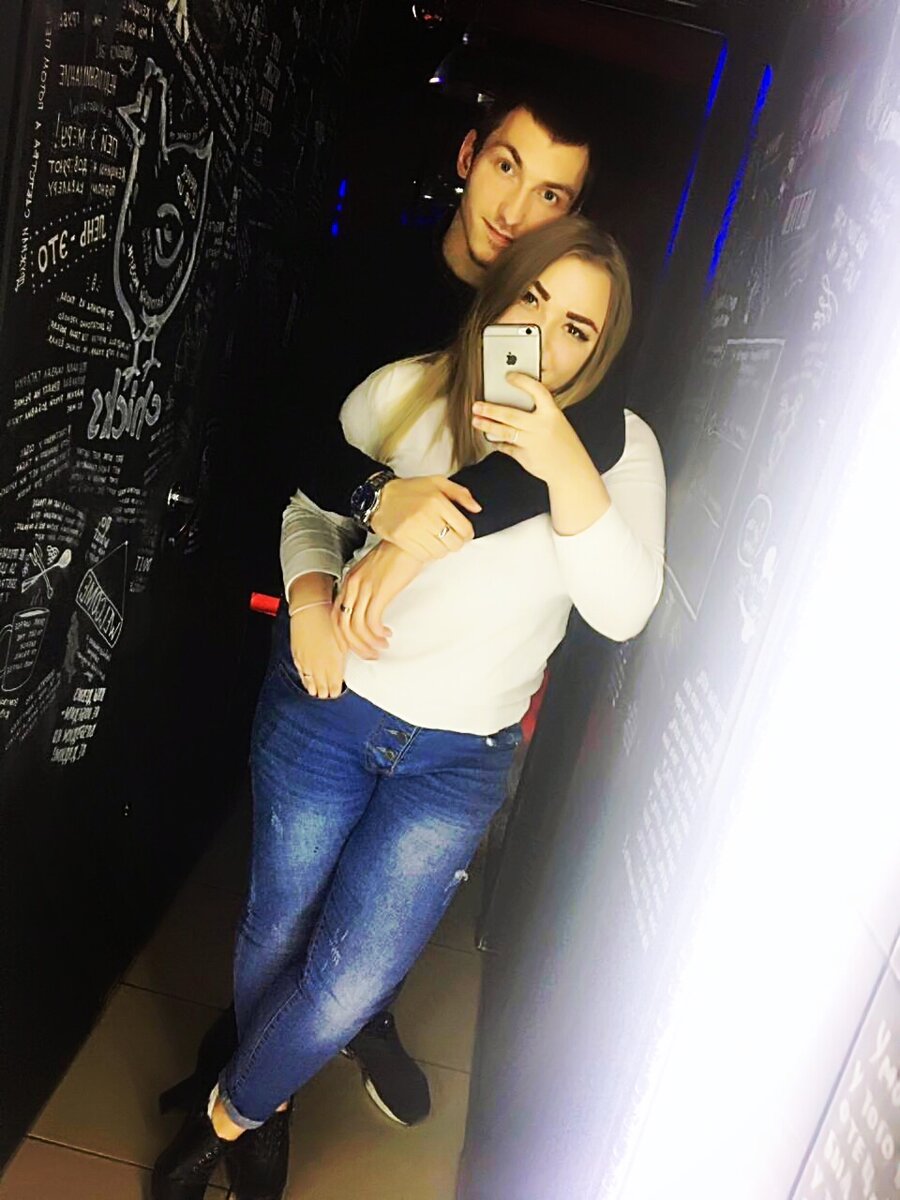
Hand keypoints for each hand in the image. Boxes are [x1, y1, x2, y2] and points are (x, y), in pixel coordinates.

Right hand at [289, 604, 346, 698]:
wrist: (311, 609)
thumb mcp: (345, 639)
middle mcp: (319, 666)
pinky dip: (306, 680)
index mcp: (334, 663)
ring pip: (311, 683)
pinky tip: (308, 683)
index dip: (336, 690)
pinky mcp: (297, 656)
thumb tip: (353, 665)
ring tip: (319, 692)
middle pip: (322, 687)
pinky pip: (301, 674)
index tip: (337, 691)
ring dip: (316, 688)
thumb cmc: (330, 621)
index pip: (335, 685)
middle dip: (326, 691)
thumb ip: (346, 657)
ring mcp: (307, 662)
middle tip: (329, 693)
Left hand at [332, 541, 422, 658]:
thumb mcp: (375, 570)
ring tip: (381, 647)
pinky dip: (377, 634)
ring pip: (356, 627)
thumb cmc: (397, 553)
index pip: (336, 614)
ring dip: (368, 643)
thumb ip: (369, 586)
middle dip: (354, 645)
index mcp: (350, 580)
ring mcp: (364, 588)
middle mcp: (352, 585)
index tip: (357, 645)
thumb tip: (373, 606)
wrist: (410, 538)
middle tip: (370, 654)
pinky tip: (386, 635)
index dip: (344, 635)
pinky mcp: (379, 591)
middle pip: (342, 625)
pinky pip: (371, 621)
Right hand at [370, 476, 481, 561]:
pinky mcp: (402, 539)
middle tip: (451, 539)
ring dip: (442, 550)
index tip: (464, 534)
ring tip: (438, 541)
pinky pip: (424, 556)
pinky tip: (426, 545)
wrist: (378, 497)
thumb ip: (460, 493)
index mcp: (437, 501)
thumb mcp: (437, 482)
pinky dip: (429, 554)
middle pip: (454, 543)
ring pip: (440, 552)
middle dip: (456, 543)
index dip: (468, 534)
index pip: (464, 528)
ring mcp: (413, 528)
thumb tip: (477, 509)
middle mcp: (426, 515)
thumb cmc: (409, 490)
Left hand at [472, 373, 591, 485]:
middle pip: (511, 415)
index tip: (509, 376)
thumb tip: (515, 404)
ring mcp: (532, 443)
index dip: (522, 381)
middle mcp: (541, 427)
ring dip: (488, 425)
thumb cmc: (565, 445)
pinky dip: (498, 442)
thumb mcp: (558, 423)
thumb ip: (541, 414)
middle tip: (477, 405)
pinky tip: (492, 438)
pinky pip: (506, 447)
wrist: (572, 471)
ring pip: (504, 432)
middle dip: (491, 409)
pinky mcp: (524, 457)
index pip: (537, 391)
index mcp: (552, 414)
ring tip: (476, 421)